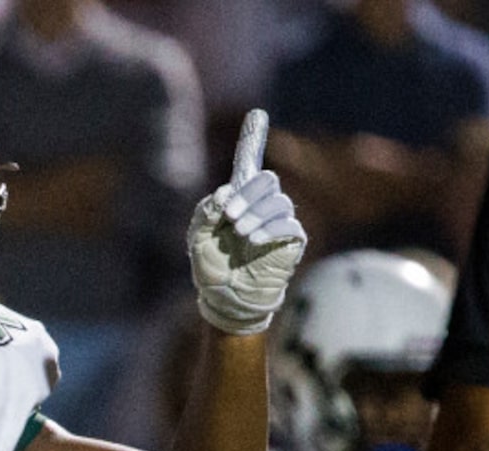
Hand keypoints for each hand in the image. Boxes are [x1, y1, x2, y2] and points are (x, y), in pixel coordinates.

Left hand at [188, 109, 306, 334]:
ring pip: (278, 201)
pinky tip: (253, 242)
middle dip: (248, 195)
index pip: (248, 164)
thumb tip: (226, 192)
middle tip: (229, 218)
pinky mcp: (291, 241)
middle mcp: (261, 206)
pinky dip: (269, 230)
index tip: (257, 113)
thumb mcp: (197, 238)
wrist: (224, 300)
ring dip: (256, 215)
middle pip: (267, 181)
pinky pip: (288, 224)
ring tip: (239, 235)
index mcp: (237, 200)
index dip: (253, 138)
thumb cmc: (210, 270)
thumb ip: (205, 212)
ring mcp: (278, 222)